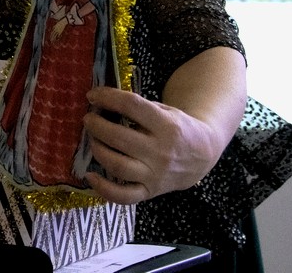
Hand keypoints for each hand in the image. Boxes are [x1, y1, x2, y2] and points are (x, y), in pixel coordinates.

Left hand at [80, 86, 225, 204]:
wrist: (202, 154)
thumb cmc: (177, 128)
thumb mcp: (165, 110)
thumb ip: (139, 108)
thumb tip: (102, 103)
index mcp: (167, 125)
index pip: (131, 106)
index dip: (107, 97)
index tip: (92, 95)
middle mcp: (161, 152)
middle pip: (119, 138)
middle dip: (97, 126)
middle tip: (88, 119)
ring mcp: (155, 175)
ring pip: (118, 166)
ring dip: (98, 150)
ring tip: (92, 140)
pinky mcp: (150, 192)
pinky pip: (123, 196)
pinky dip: (103, 188)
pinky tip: (90, 176)